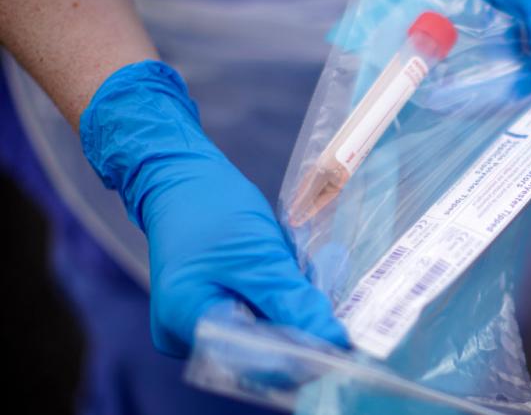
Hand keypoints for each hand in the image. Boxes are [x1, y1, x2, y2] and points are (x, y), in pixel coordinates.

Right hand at [80, 61, 348, 355]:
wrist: (180, 178)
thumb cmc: (212, 209)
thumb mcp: (260, 255)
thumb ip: (292, 303)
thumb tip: (334, 342)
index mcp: (189, 322)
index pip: (255, 363)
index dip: (301, 355)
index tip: (340, 337)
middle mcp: (187, 336)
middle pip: (258, 355)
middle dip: (299, 330)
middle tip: (329, 300)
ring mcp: (197, 325)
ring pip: (260, 336)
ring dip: (292, 313)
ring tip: (308, 276)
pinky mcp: (211, 310)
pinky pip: (254, 319)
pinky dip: (278, 302)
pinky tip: (291, 276)